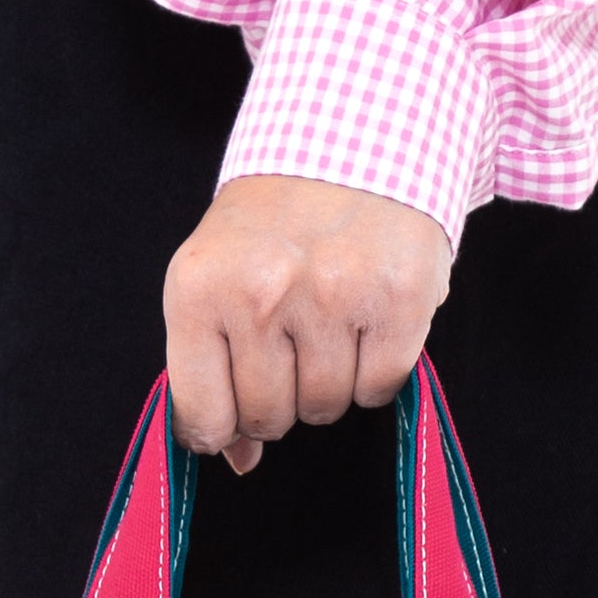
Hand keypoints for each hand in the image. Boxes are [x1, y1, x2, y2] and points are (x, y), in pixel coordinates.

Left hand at [163, 173, 453, 474]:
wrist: (352, 138)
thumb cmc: (275, 220)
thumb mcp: (216, 276)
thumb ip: (210, 368)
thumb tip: (237, 460)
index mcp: (200, 287)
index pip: (202, 416)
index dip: (221, 426)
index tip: (232, 411)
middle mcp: (262, 292)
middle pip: (267, 418)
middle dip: (278, 398)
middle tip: (289, 344)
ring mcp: (333, 295)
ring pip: (325, 407)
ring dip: (328, 382)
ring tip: (328, 325)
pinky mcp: (397, 297)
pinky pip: (380, 388)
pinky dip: (375, 371)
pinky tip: (366, 324)